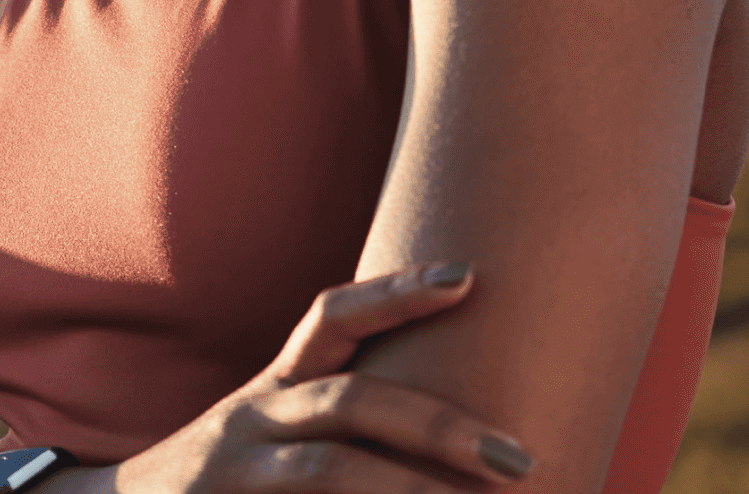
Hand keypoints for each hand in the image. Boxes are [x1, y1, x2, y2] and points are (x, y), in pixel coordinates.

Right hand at [113, 264, 536, 493]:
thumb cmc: (229, 479)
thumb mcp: (276, 435)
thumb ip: (342, 424)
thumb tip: (465, 432)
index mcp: (275, 390)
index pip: (331, 319)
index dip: (393, 293)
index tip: (466, 275)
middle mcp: (252, 417)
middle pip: (347, 401)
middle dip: (437, 424)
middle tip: (519, 458)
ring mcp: (235, 469)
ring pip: (325, 471)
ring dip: (409, 488)